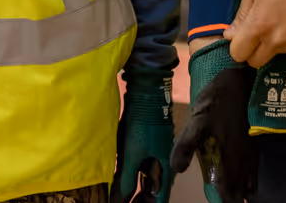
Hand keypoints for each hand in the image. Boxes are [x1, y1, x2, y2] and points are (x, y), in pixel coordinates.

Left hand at [113, 70, 174, 202]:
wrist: (146, 93)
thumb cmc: (142, 122)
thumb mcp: (132, 153)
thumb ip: (126, 179)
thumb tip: (119, 201)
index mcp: (166, 170)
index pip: (159, 200)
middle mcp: (164, 166)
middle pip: (154, 194)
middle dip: (140, 202)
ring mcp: (156, 157)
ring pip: (147, 183)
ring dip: (135, 192)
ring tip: (120, 198)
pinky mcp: (148, 148)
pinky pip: (141, 170)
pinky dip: (132, 178)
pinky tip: (120, 181)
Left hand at [170, 41, 255, 202]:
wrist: (241, 85)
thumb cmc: (215, 104)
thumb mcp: (194, 123)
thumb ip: (184, 147)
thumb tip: (177, 170)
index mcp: (227, 164)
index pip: (228, 199)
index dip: (222, 201)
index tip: (214, 197)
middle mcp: (242, 167)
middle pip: (237, 196)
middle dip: (228, 197)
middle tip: (215, 188)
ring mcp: (251, 160)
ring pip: (247, 188)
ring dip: (236, 189)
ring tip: (222, 181)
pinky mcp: (255, 151)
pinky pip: (252, 176)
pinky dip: (244, 180)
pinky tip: (231, 170)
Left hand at [226, 0, 285, 67]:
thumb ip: (242, 14)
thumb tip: (230, 35)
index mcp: (259, 26)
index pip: (238, 54)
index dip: (238, 46)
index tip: (244, 38)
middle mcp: (277, 42)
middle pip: (256, 62)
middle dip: (255, 51)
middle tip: (262, 34)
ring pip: (278, 55)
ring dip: (277, 44)